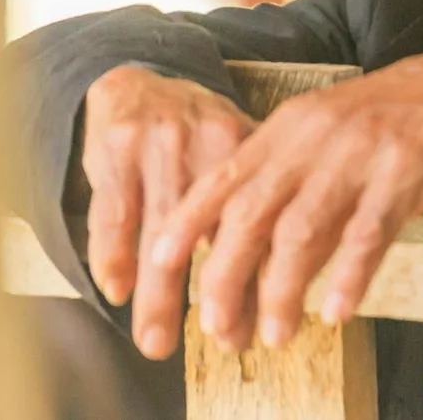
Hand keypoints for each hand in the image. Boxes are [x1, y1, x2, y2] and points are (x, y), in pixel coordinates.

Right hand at [81, 65, 253, 358]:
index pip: (259, 214)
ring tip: (158, 340)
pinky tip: (118, 290)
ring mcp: (154, 147)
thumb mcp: (241, 142)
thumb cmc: (199, 128)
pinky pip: (111, 214)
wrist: (138, 82)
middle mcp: (200, 141)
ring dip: (158, 292)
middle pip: (214, 229)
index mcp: (241, 140)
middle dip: (220, 293)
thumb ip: (268, 187)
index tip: (273, 316)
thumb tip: (311, 249)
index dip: (266, 270)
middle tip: (228, 340)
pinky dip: (112, 255)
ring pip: (158, 231)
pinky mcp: (111, 155)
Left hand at [150, 46, 422, 353]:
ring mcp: (363, 152)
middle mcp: (319, 136)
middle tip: (219, 329)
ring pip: (303, 231)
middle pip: (252, 215)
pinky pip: (368, 232)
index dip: (186, 227)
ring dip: (282, 291)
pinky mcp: (408, 169)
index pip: (222, 179)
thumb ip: (294, 182)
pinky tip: (337, 310)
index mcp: (292, 126)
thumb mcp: (335, 135)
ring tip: (275, 334)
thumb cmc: (401, 119)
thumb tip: (251, 253)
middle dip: (227, 279)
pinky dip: (348, 276)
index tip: (159, 271)